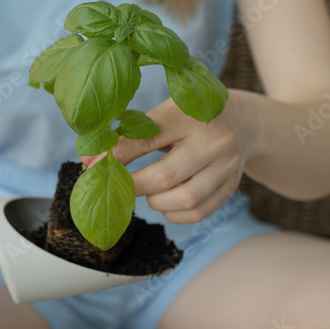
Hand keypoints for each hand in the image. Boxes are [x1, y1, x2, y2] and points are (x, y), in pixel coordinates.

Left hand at [81, 95, 248, 223]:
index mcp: (189, 115)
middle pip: (167, 176)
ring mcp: (227, 166)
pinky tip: (165, 202)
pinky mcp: (232, 187)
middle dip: (134, 186)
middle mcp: (214, 140)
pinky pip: (199, 213)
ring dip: (156, 202)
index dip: (115, 157)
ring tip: (147, 191)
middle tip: (117, 188)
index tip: (91, 167)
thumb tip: (89, 161)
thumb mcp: (163, 114)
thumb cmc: (188, 117)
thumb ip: (130, 135)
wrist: (240, 122)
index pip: (146, 139)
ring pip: (185, 199)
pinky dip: (174, 213)